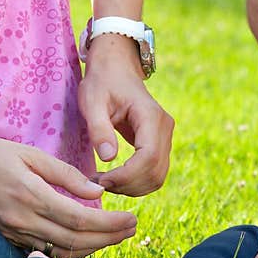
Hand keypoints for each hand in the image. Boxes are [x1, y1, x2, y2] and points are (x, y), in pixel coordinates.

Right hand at [0, 132, 137, 257]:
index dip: (111, 224)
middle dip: (110, 238)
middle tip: (133, 228)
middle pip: (76, 241)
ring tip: (118, 234)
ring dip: (94, 247)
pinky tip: (88, 239)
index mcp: (31, 196)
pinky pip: (46, 251)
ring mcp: (14, 233)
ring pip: (62, 251)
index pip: (81, 220)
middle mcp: (22, 221)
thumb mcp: (29, 154)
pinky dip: (71, 249)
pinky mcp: (8, 237)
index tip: (131, 218)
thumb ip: (65, 174)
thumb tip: (98, 192)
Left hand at [78, 34, 174, 195]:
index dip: (126, 175)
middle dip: (127, 185)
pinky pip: (154, 172)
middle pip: (156, 171)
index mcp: (150, 116)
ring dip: (132, 188)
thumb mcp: (92, 101)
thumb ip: (100, 129)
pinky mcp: (160, 144)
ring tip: (105, 181)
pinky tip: (114, 178)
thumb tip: (108, 158)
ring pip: (158, 176)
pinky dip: (136, 183)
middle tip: (98, 183)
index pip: (148, 156)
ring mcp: (165, 137)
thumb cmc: (102, 82)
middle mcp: (165, 128)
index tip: (101, 179)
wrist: (116, 69)